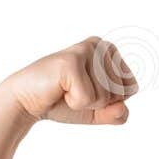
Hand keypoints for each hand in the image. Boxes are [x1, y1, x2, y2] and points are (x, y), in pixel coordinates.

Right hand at [0, 37, 138, 124]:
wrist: (27, 101)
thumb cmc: (62, 102)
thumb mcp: (96, 111)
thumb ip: (116, 114)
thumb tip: (122, 108)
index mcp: (108, 51)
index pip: (131, 88)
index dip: (110, 102)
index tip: (87, 92)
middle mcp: (99, 45)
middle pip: (120, 92)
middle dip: (98, 104)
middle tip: (74, 92)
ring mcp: (85, 50)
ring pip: (105, 97)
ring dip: (84, 104)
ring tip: (66, 91)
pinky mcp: (71, 61)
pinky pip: (88, 99)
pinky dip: (74, 104)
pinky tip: (59, 90)